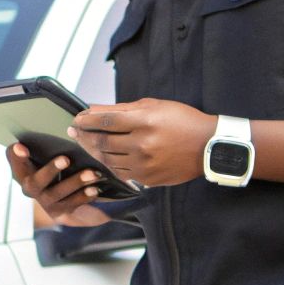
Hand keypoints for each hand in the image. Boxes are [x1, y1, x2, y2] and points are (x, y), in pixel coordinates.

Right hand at [5, 143, 111, 226]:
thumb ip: (24, 149)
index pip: (16, 163)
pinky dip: (85, 197)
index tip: (23, 148)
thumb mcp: (34, 157)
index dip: (17, 157)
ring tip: (93, 174)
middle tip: (66, 159)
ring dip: (76, 183)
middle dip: (51, 170)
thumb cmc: (44, 167)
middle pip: (38, 182)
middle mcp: (31, 191)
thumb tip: (20, 147)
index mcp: (22, 174)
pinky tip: (96, 189)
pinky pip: (72, 205)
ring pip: (59, 194)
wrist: (54, 195)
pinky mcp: (61, 212)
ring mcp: (46, 203)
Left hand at [68, 98, 215, 186]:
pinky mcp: (148, 179)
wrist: (209, 146)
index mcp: (144, 121)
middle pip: (102, 142)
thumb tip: (93, 109)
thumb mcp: (153, 106)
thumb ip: (120, 109)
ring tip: (87, 143)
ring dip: (94, 151)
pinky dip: (109, 165)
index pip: (104, 121)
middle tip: (75, 131)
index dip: (86, 120)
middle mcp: (142, 144)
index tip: (76, 119)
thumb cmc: (181, 121)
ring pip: (107, 160)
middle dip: (84, 135)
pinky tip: (105, 157)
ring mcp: (144, 164)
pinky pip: (120, 173)